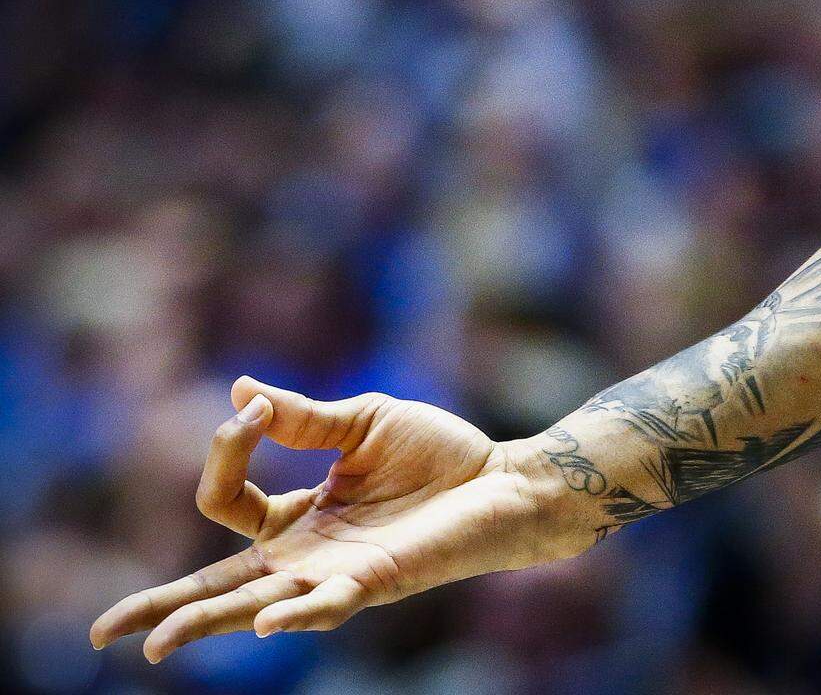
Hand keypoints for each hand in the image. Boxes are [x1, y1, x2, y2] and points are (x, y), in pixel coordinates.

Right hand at [90, 377, 570, 662]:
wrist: (503, 477)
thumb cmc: (438, 454)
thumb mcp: (361, 422)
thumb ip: (303, 419)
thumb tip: (239, 390)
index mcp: (300, 514)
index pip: (227, 499)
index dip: (226, 448)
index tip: (257, 411)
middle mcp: (309, 553)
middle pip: (220, 585)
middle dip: (163, 606)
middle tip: (104, 632)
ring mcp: (340, 572)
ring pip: (257, 607)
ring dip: (206, 622)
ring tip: (156, 643)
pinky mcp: (380, 580)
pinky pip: (329, 604)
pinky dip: (296, 612)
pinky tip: (263, 623)